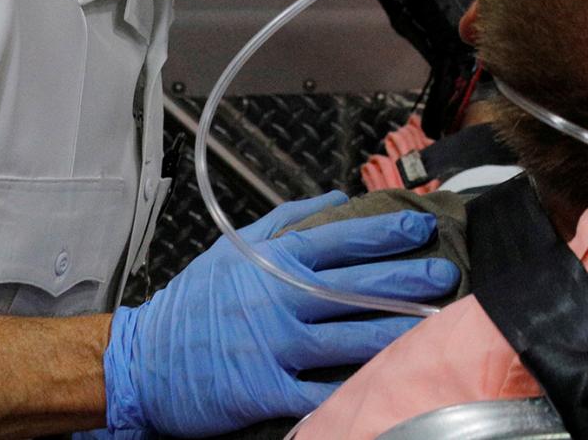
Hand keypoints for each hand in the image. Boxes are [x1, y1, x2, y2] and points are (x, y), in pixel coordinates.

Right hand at [102, 191, 458, 436]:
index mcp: (271, 263)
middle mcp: (277, 301)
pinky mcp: (266, 390)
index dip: (384, 231)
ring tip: (435, 323)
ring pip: (347, 338)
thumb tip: (336, 197)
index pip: (338, 239)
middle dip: (405, 278)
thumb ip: (286, 219)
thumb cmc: (191, 303)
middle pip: (354, 287)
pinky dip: (353, 389)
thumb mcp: (232, 246)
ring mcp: (273, 347)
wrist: (143, 360)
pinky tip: (388, 384)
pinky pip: (319, 391)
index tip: (419, 223)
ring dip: (395, 330)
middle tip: (445, 271)